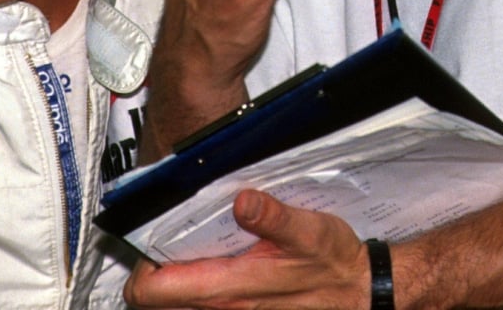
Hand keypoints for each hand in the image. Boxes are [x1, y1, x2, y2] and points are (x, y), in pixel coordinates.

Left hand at [124, 189, 369, 309]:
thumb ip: (274, 218)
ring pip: (178, 307)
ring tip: (181, 248)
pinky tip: (208, 262)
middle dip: (149, 274)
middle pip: (158, 302)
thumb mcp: (310, 231)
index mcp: (232, 286)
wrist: (362, 292)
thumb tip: (244, 202)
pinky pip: (202, 306)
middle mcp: (226, 308)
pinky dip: (192, 289)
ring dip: (170, 282)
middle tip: (159, 241)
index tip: (146, 242)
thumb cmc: (334, 263)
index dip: (140, 268)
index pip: (155, 291)